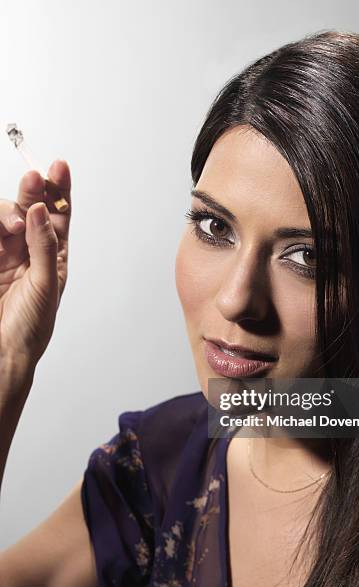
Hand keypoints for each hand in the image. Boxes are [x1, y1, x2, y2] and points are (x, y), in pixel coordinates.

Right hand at [0, 160, 70, 366]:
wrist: (2, 352)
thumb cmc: (30, 327)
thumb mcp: (46, 285)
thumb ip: (44, 246)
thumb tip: (40, 211)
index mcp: (53, 257)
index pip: (58, 216)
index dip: (59, 190)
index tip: (59, 166)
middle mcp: (29, 250)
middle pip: (30, 208)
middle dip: (32, 191)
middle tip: (33, 181)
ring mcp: (3, 252)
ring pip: (5, 215)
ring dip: (8, 211)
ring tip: (13, 225)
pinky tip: (1, 232)